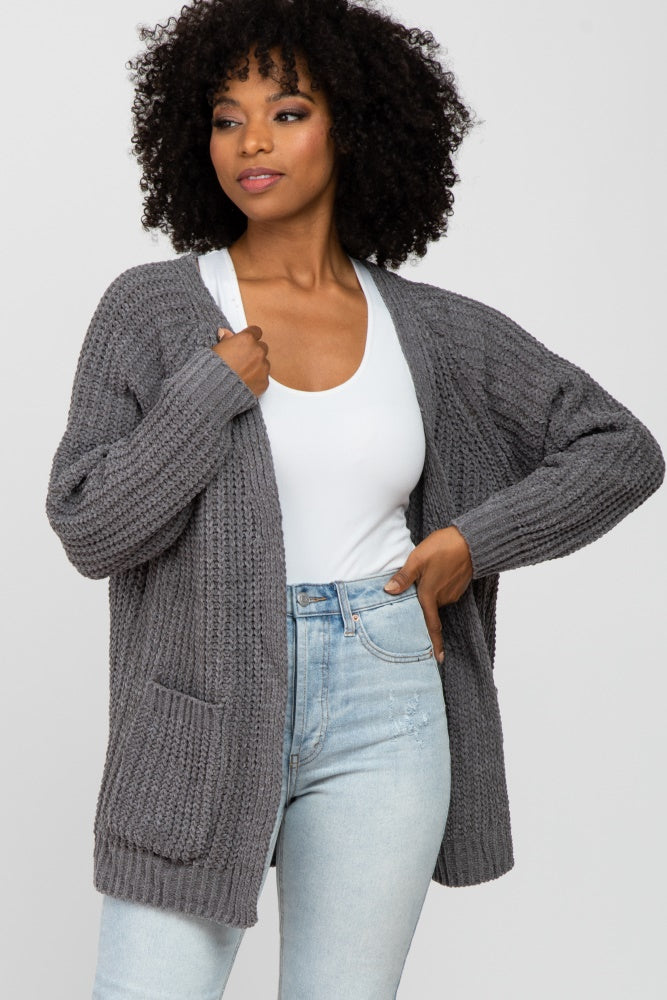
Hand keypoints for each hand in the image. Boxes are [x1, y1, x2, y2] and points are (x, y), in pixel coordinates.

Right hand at [211, 325, 269, 396]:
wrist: (214, 389)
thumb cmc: (212, 369)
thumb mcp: (215, 348)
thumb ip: (225, 339)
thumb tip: (225, 333)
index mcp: (247, 339)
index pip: (256, 332)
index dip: (250, 337)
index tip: (245, 342)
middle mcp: (258, 351)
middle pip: (262, 347)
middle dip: (254, 352)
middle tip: (242, 359)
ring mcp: (263, 367)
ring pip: (264, 363)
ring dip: (256, 366)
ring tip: (242, 373)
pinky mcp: (264, 382)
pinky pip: (263, 378)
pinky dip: (256, 379)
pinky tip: (245, 382)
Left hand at [383, 526, 472, 664]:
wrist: (471, 541)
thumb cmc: (443, 547)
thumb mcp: (417, 558)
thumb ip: (403, 577)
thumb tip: (388, 591)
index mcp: (429, 595)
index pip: (431, 626)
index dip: (434, 644)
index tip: (437, 660)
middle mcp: (442, 599)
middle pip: (428, 611)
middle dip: (422, 608)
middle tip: (416, 599)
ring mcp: (451, 594)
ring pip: (435, 600)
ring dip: (429, 594)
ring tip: (424, 579)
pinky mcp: (457, 587)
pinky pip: (443, 593)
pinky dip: (437, 588)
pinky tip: (434, 575)